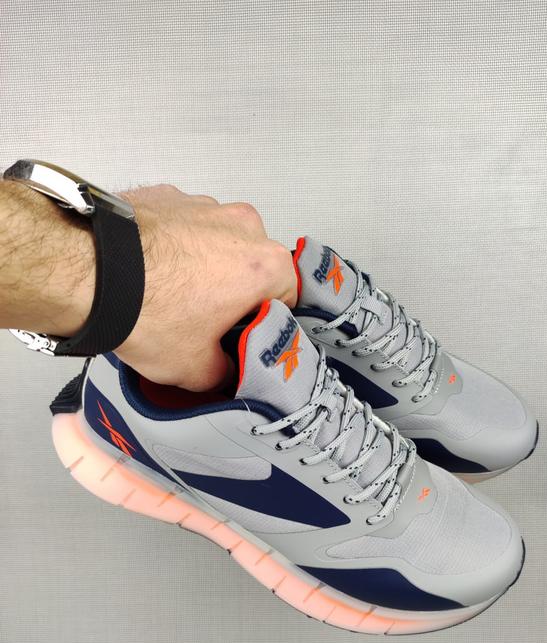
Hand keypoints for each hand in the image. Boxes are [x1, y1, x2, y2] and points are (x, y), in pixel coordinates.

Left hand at [113, 185, 296, 390]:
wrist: (87, 270)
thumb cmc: (146, 310)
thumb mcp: (196, 369)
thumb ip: (225, 372)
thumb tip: (224, 370)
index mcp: (264, 264)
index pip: (288, 297)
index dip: (265, 321)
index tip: (244, 336)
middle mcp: (241, 226)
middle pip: (253, 266)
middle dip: (234, 292)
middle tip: (203, 321)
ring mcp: (203, 204)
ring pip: (217, 243)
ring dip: (203, 266)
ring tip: (168, 296)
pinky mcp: (167, 195)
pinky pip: (181, 226)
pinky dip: (171, 247)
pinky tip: (147, 273)